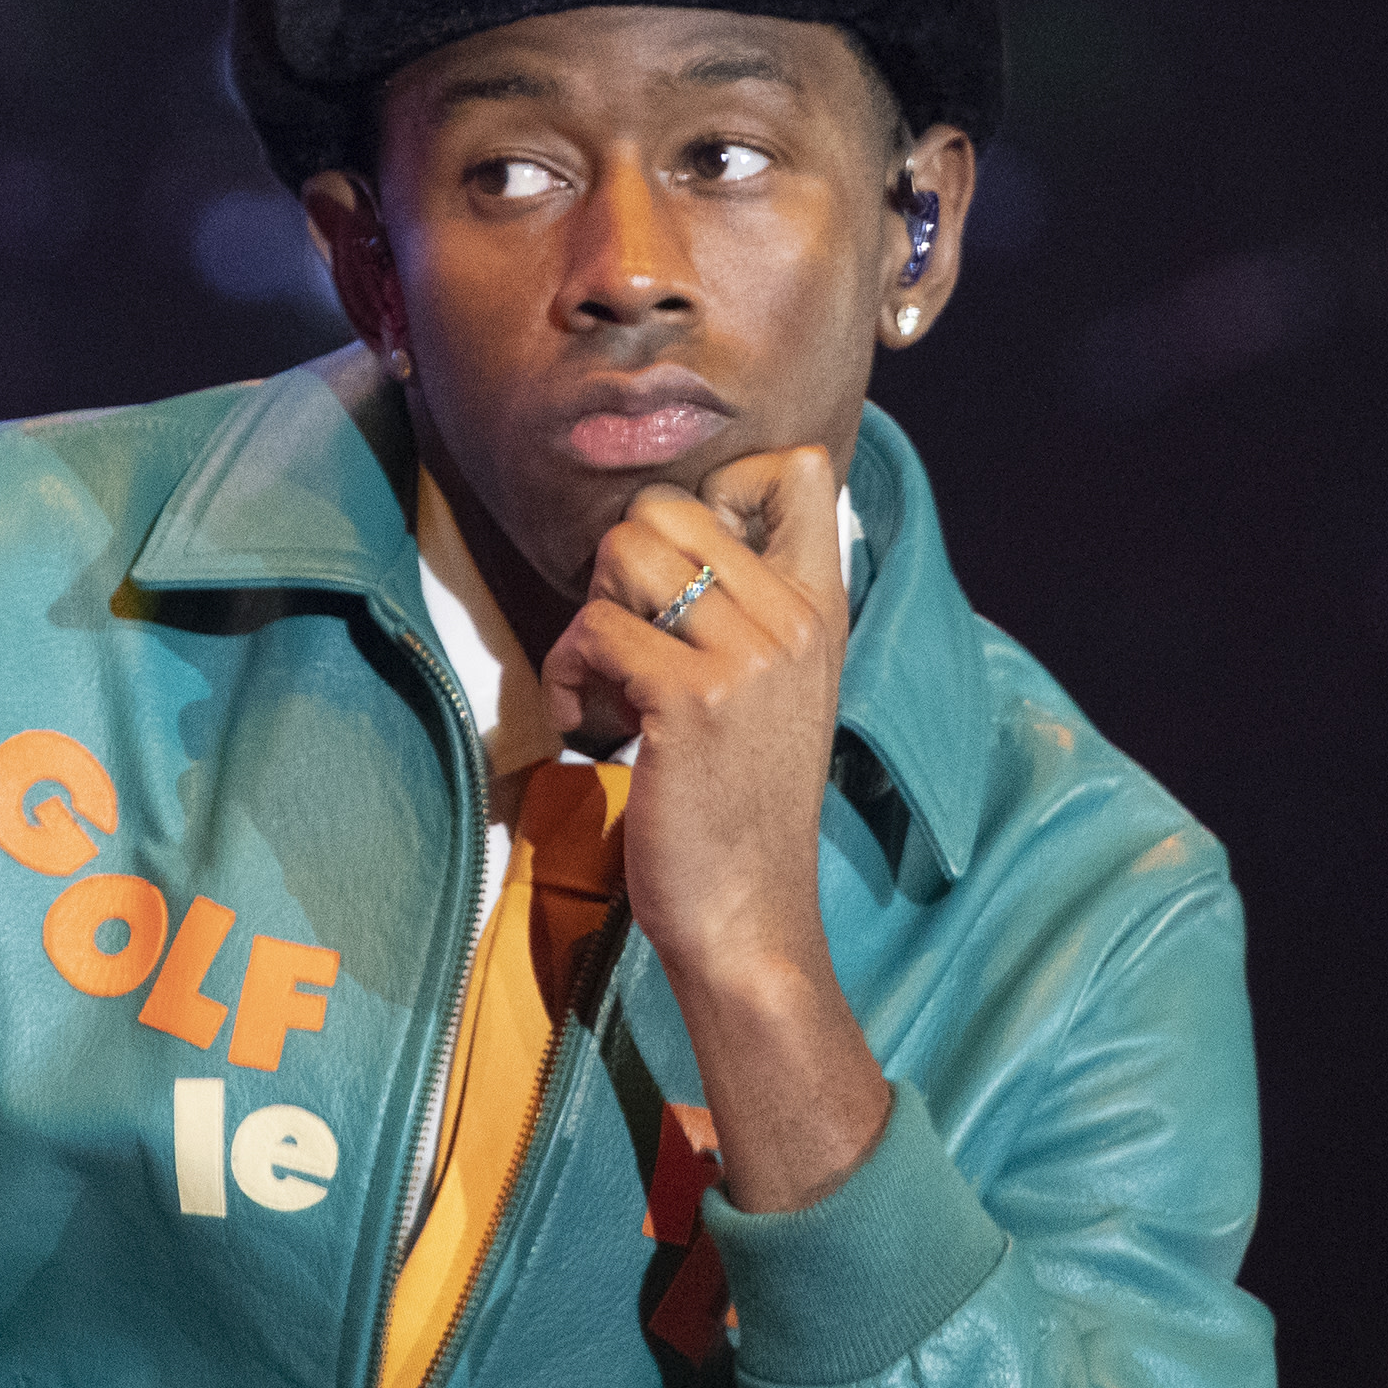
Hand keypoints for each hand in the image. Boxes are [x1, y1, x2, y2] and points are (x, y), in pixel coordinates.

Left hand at [542, 448, 846, 970]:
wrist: (751, 921)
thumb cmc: (739, 808)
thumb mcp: (773, 690)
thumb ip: (745, 608)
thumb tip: (661, 534)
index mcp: (821, 608)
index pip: (794, 467)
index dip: (713, 492)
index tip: (682, 574)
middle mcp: (796, 618)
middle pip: (668, 504)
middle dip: (619, 570)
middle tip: (628, 647)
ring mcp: (749, 655)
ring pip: (623, 551)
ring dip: (588, 619)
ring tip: (608, 687)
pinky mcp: (692, 699)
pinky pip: (593, 629)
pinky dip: (566, 678)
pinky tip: (589, 728)